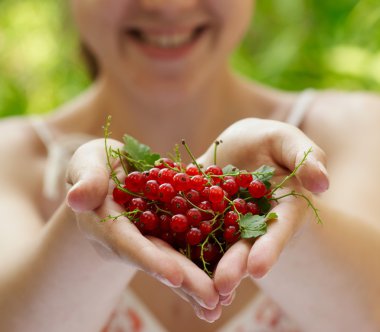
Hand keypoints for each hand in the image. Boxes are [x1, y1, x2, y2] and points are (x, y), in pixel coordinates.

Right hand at [65, 138, 220, 321]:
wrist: (114, 173)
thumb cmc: (99, 164)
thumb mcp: (88, 161)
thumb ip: (86, 177)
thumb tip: (77, 198)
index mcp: (105, 222)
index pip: (127, 242)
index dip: (148, 258)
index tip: (173, 275)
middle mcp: (129, 238)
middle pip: (157, 259)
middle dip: (184, 280)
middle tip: (212, 300)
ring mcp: (149, 239)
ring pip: (174, 262)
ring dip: (197, 284)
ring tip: (221, 303)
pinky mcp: (166, 235)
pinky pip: (184, 252)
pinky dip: (201, 270)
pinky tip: (222, 290)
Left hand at [197, 118, 328, 301]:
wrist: (238, 146)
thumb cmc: (268, 142)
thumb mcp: (286, 141)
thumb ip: (305, 157)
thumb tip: (322, 183)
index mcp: (281, 208)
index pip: (279, 230)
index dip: (270, 248)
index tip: (258, 268)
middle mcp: (255, 223)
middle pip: (247, 245)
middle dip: (236, 265)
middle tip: (223, 284)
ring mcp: (227, 223)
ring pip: (219, 245)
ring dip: (210, 264)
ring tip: (200, 285)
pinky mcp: (201, 217)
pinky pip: (191, 229)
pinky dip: (183, 242)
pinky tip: (172, 259)